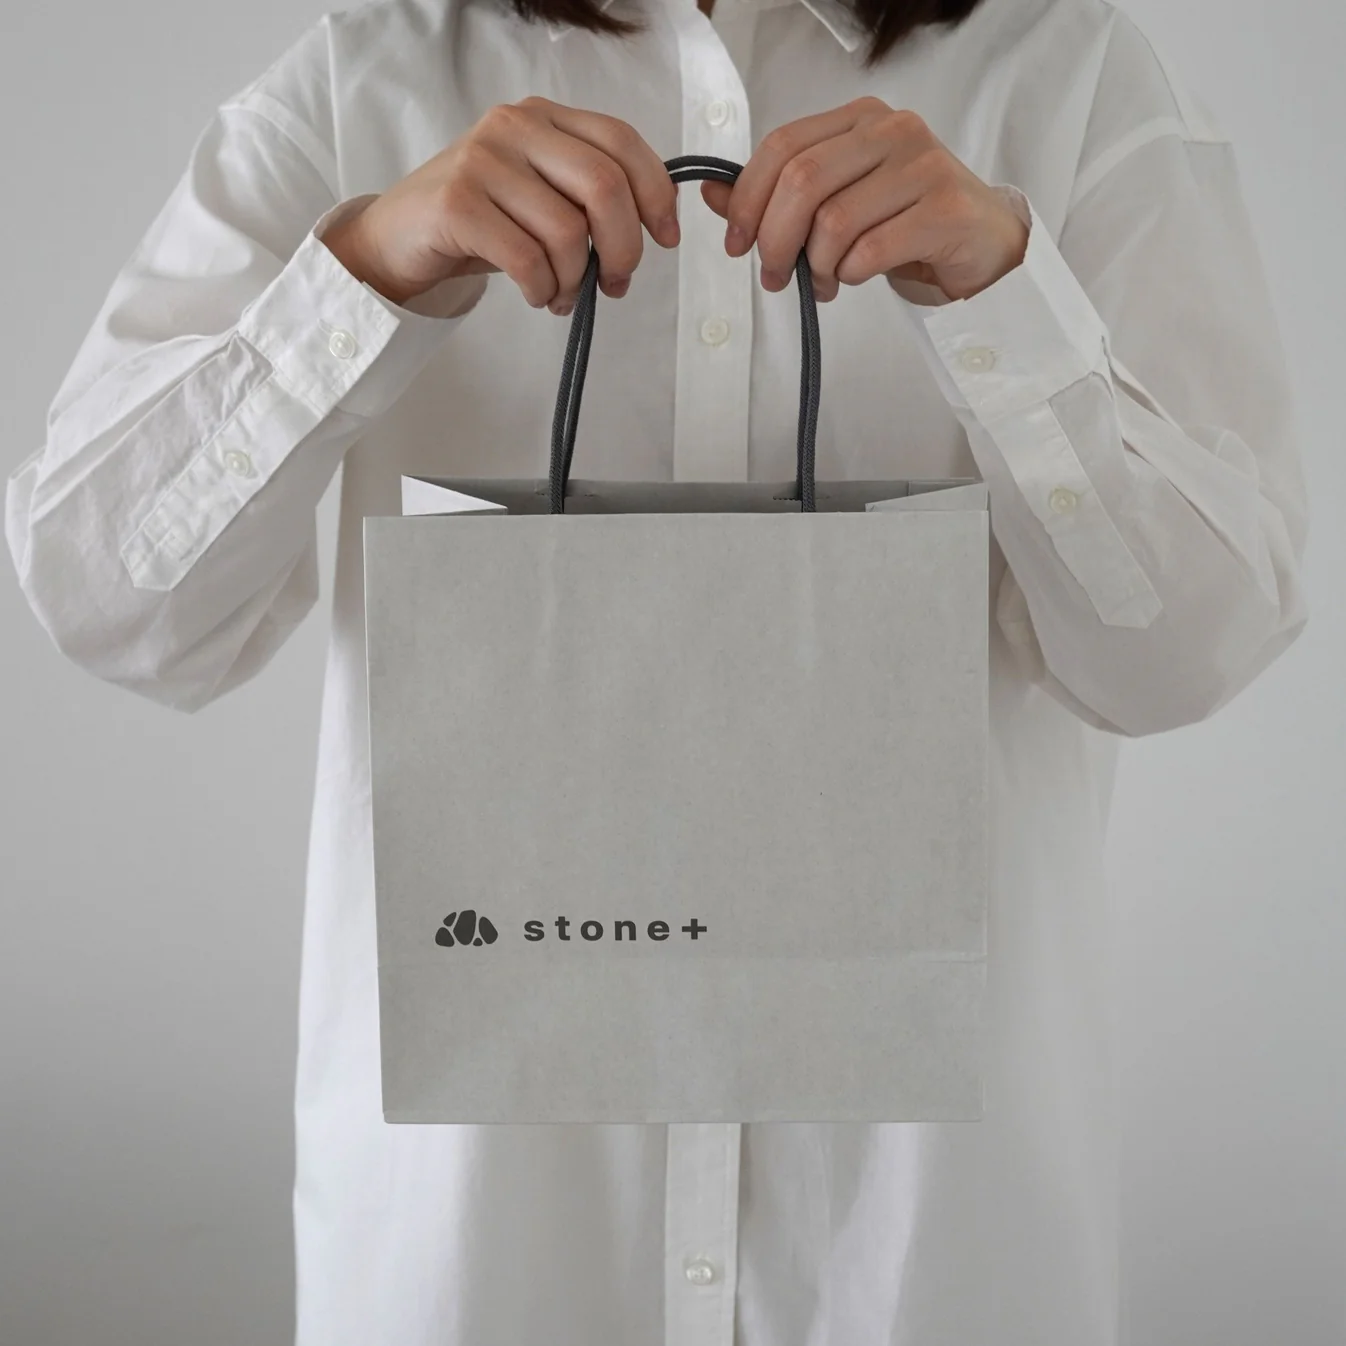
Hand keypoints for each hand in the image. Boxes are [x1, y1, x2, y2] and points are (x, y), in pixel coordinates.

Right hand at [322, 98, 679, 314]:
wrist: (398, 237)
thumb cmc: (480, 221)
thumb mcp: (538, 193)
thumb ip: (586, 194)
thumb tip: (650, 227)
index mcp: (543, 116)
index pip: (621, 142)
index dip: (656, 194)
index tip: (666, 238)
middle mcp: (515, 126)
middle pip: (605, 187)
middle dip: (624, 248)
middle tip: (615, 283)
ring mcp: (482, 160)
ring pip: (568, 232)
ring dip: (575, 280)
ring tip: (561, 295)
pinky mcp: (457, 203)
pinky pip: (528, 259)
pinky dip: (543, 289)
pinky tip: (537, 295)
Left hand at [701, 99, 1028, 302]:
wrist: (982, 242)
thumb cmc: (904, 222)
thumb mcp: (836, 202)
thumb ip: (777, 196)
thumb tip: (712, 195)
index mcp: (859, 120)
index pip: (783, 146)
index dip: (747, 199)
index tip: (737, 243)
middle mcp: (891, 130)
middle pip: (802, 181)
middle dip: (775, 239)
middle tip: (776, 276)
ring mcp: (922, 165)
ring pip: (834, 221)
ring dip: (816, 266)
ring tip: (824, 283)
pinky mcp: (944, 208)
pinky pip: (871, 250)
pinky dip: (851, 275)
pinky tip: (855, 279)